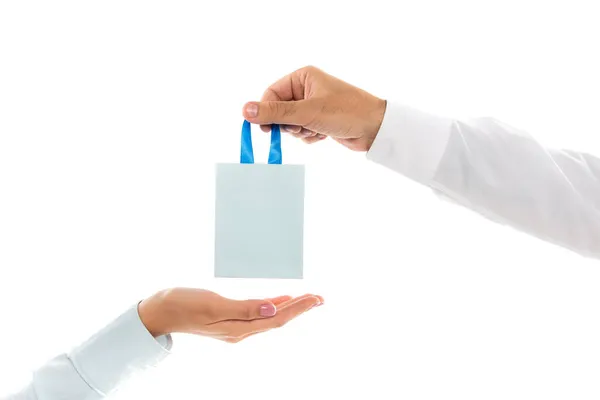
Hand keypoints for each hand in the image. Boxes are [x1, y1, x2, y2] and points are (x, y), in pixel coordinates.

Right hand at [138, 288, 322, 342]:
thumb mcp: (213, 304)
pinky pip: (258, 313)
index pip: (277, 318)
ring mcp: (234, 325)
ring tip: (308, 298)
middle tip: (320, 297)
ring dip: (290, 307)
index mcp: (239, 328)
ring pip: (270, 316)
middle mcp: (240, 329)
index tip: (316, 298)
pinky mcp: (228, 318)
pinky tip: (280, 299)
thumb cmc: (183, 304)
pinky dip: (273, 305)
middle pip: (277, 318)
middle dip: (300, 308)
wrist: (160, 310)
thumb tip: (272, 307)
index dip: (298, 308)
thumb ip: (244, 308)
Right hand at [242, 65, 386, 151]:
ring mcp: (313, 106)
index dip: (267, 112)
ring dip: (300, 132)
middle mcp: (306, 88)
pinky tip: (323, 135)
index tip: (266, 129)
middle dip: (288, 124)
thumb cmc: (345, 112)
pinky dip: (309, 137)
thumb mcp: (306, 112)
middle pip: (279, 111)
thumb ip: (275, 113)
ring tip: (316, 130)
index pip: (271, 94)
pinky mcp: (319, 121)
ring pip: (290, 124)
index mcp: (302, 77)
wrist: (375, 128)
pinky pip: (302, 132)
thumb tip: (245, 111)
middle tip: (300, 127)